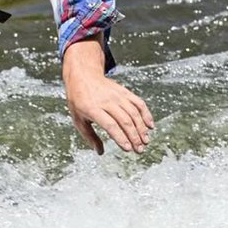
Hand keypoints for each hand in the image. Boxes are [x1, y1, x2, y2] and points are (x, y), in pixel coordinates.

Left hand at [63, 36, 153, 154]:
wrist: (82, 75)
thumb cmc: (78, 100)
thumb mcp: (77, 118)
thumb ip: (89, 136)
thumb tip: (100, 152)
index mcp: (92, 108)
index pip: (110, 125)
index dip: (120, 137)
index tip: (127, 149)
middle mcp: (106, 101)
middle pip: (124, 120)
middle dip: (134, 137)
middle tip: (139, 150)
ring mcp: (116, 95)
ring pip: (133, 112)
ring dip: (141, 128)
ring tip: (145, 141)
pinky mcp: (123, 91)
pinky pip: (138, 102)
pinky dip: (146, 114)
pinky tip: (150, 125)